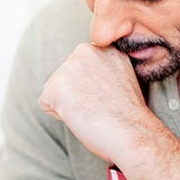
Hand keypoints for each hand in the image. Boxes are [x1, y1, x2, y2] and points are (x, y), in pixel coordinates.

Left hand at [38, 43, 155, 165]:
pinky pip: (46, 104)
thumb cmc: (129, 114)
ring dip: (68, 104)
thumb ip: (101, 68)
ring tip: (92, 111)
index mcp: (102, 46)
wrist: (133, 133)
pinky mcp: (55, 87)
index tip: (107, 97)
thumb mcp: (121, 76)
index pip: (81, 67)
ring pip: (54, 90)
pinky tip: (81, 117)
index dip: (91, 87)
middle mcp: (84, 50)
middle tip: (100, 106)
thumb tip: (84, 74)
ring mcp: (68, 67)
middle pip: (64, 76)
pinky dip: (60, 116)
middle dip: (76, 93)